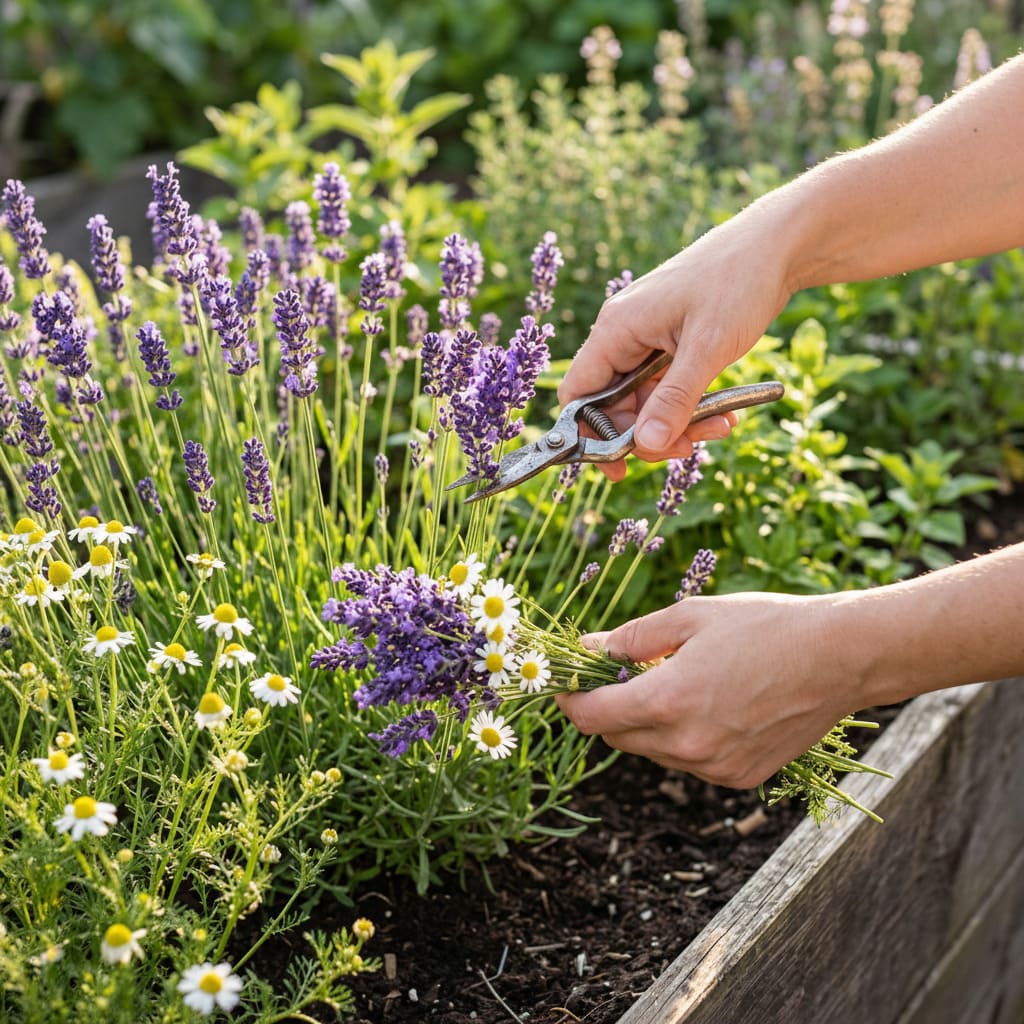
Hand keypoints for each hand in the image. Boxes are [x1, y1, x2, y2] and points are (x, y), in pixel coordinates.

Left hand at [555, 592, 855, 788]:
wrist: (840, 657)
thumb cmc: (765, 626)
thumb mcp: (689, 617)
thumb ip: (631, 638)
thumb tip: (587, 649)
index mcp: (667, 701)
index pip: (590, 717)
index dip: (570, 699)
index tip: (566, 683)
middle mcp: (686, 744)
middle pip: (616, 737)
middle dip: (608, 707)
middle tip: (624, 672)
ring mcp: (714, 768)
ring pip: (652, 751)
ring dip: (647, 722)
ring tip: (677, 682)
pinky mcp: (739, 778)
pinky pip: (689, 761)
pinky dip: (683, 737)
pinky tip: (710, 704)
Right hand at [557, 195, 798, 479]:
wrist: (778, 244)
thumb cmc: (738, 282)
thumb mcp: (707, 349)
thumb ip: (674, 400)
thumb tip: (646, 446)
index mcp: (616, 329)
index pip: (577, 394)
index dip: (588, 436)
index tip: (618, 466)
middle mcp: (623, 335)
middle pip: (614, 406)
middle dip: (648, 433)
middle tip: (685, 451)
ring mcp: (647, 338)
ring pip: (647, 401)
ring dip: (679, 423)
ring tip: (719, 428)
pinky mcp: (671, 342)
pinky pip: (669, 387)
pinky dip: (693, 405)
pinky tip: (725, 413)